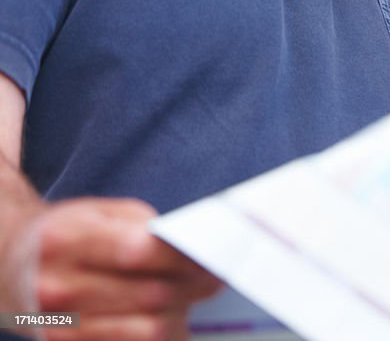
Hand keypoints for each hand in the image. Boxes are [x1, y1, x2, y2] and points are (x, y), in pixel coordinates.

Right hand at [2, 196, 220, 340]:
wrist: (5, 266)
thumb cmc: (63, 232)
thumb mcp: (97, 211)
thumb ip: (141, 226)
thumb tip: (188, 247)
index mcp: (66, 240)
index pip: (138, 252)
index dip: (184, 256)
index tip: (215, 252)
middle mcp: (58, 287)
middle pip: (149, 297)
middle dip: (193, 287)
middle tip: (217, 276)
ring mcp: (60, 329)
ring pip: (145, 333)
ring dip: (180, 316)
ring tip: (193, 297)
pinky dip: (157, 340)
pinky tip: (170, 321)